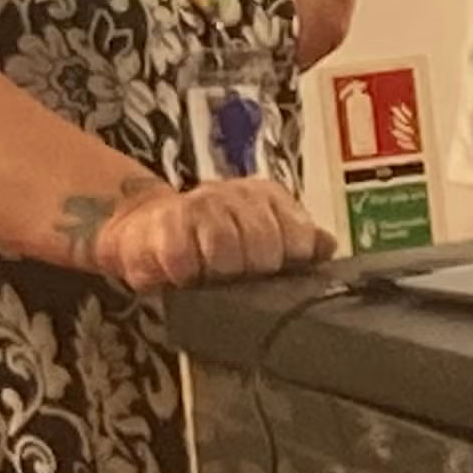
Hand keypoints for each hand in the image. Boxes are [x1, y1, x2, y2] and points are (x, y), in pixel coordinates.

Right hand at [89, 177, 335, 291]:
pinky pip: (183, 260)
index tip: (276, 270)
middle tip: (238, 277)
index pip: (299, 236)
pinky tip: (182, 276)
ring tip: (210, 277)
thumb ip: (298, 241)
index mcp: (267, 197)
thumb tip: (327, 246)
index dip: (289, 263)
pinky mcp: (162, 225)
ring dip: (218, 273)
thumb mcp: (260, 234)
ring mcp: (198, 206)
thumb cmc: (211, 236)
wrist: (145, 226)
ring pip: (225, 252)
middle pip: (265, 247)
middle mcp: (235, 195)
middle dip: (253, 272)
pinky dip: (184, 275)